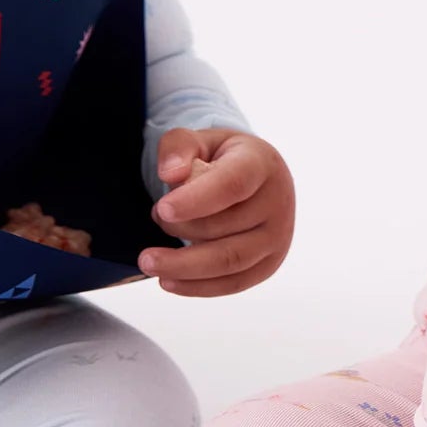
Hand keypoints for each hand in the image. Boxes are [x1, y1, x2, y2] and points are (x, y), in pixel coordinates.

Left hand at [138, 128, 294, 296]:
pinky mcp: (269, 263)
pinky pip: (233, 284)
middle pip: (226, 227)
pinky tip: (168, 281)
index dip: (197, 199)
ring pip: (229, 261)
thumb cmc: (222, 159)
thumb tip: (171, 174)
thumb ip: (179, 146)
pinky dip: (198, 287)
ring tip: (148, 261)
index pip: (233, 184)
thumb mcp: (200, 140)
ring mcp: (278, 237)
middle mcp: (278, 202)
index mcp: (262, 164)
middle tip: (155, 216)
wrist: (257, 180)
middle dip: (179, 228)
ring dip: (183, 266)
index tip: (162, 209)